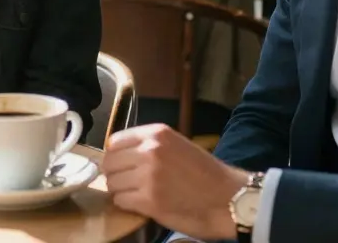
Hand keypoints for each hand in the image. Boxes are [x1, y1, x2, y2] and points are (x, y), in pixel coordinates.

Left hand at [102, 124, 249, 240]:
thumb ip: (150, 146)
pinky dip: (128, 205)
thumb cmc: (205, 174)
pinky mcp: (149, 200)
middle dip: (115, 175)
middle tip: (127, 184)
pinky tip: (142, 205)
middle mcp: (150, 150)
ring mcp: (148, 176)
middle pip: (109, 163)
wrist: (228, 197)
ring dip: (121, 192)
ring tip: (136, 195)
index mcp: (157, 133)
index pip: (114, 141)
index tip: (121, 167)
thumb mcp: (178, 146)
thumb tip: (119, 155)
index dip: (115, 157)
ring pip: (112, 183)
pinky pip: (121, 201)